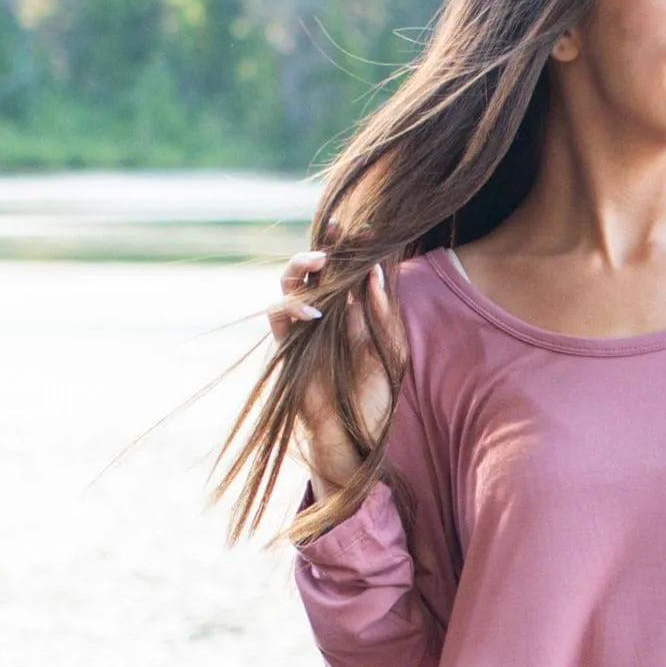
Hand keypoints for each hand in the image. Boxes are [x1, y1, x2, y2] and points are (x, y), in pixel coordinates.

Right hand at [271, 248, 402, 495]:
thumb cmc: (373, 401)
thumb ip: (381, 315)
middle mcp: (323, 318)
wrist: (355, 440)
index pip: (345, 272)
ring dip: (301, 268)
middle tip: (337, 229)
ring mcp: (302, 333)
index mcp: (349, 314)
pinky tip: (314, 311)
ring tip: (321, 262)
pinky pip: (278, 319)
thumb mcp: (387, 353)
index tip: (363, 227)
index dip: (349, 248)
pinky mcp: (286, 350)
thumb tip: (374, 272)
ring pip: (288, 286)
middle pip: (314, 271)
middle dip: (322, 245)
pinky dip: (292, 308)